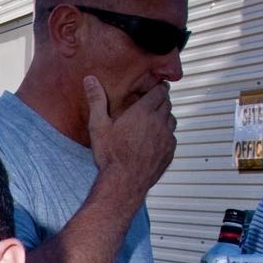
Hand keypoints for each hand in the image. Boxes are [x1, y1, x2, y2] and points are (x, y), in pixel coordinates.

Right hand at [85, 76, 176, 197]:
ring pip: (172, 119)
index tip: (155, 88)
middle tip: (152, 104)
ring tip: (153, 122)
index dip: (158, 88)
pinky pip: (172, 137)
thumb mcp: (98, 126)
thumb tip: (90, 79)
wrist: (123, 183)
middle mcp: (159, 121)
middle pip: (167, 103)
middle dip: (161, 101)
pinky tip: (154, 141)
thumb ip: (96, 100)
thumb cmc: (110, 155)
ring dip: (164, 118)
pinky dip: (166, 135)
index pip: (160, 91)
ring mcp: (167, 137)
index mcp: (143, 112)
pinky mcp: (170, 151)